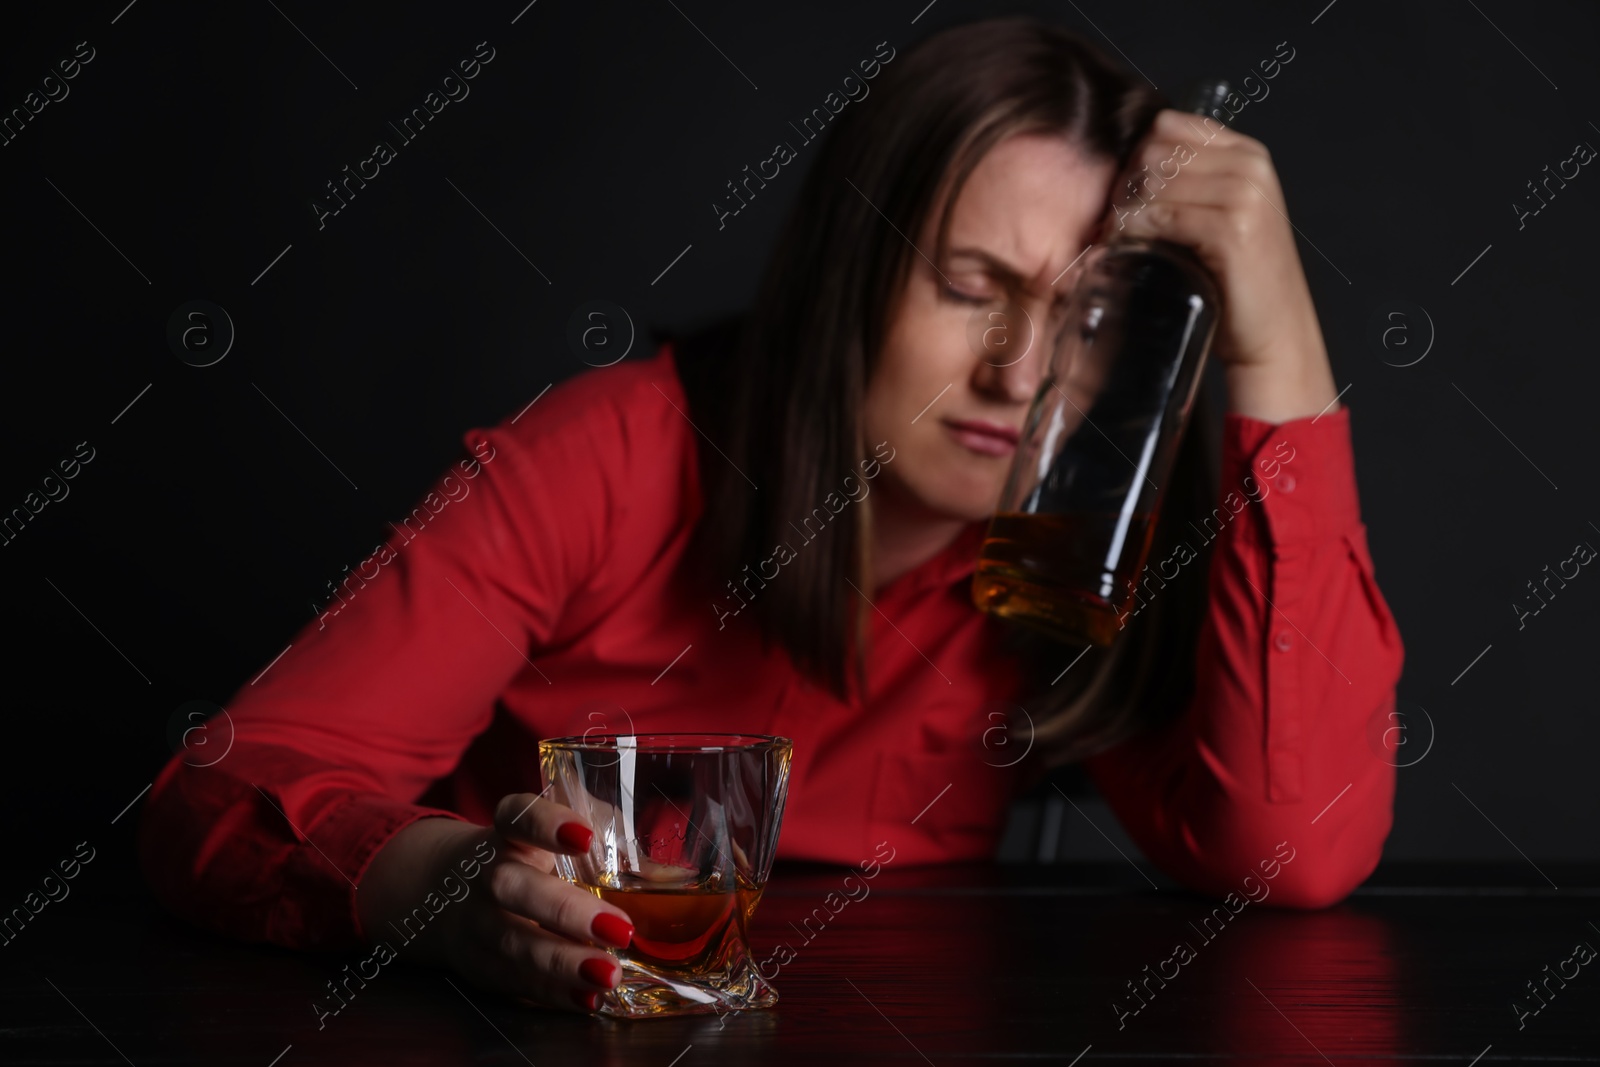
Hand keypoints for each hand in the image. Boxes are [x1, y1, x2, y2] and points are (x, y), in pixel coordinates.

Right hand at [356, 792, 635, 1013]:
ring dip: (562, 963)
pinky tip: (587, 998)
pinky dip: (551, 993)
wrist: (445, 890)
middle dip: (564, 911)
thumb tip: (673, 874)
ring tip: (609, 974)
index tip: (584, 836)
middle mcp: (484, 872)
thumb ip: (609, 839)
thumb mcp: (557, 833)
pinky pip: (512, 981)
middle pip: (510, 886)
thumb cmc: (529, 854)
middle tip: (620, 930)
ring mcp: (475, 922)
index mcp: (508, 830)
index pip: (518, 816)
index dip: (546, 824)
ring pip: (512, 942)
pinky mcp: (478, 964)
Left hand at [1107, 109, 1339, 423]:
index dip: (1136, 159)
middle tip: (1114, 223)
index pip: (1169, 125)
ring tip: (1118, 240)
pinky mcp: (1232, 229)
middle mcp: (1249, 166)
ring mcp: (1244, 195)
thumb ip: (1190, 185)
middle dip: (1126, 186)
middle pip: (1154, 150)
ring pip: (1153, 182)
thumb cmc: (1239, 284)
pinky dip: (1134, 233)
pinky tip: (1127, 250)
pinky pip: (1160, 217)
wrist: (1275, 336)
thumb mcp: (1220, 218)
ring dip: (1125, 213)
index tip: (1126, 197)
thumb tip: (1125, 172)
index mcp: (1247, 154)